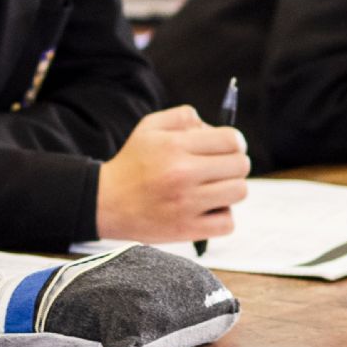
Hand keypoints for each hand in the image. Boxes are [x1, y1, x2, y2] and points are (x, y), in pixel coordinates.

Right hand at [94, 105, 250, 242]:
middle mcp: (182, 173)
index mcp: (175, 146)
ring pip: (239, 192)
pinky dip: (222, 217)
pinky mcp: (187, 230)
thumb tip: (214, 128)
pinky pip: (228, 223)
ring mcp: (186, 204)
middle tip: (218, 169)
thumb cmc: (133, 162)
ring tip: (212, 189)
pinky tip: (206, 209)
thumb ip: (184, 117)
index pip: (231, 140)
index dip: (235, 142)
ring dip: (230, 189)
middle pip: (240, 165)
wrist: (105, 202)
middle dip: (234, 164)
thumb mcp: (150, 127)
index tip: (228, 148)